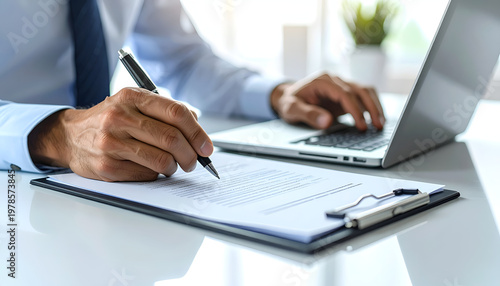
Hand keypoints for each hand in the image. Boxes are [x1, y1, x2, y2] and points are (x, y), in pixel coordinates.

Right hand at [28, 88, 213, 181]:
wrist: (70, 136)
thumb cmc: (111, 120)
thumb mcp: (133, 104)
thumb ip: (165, 111)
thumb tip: (197, 127)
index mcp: (132, 97)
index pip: (176, 113)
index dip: (197, 133)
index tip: (207, 147)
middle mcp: (120, 117)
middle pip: (172, 139)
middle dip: (191, 155)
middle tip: (194, 162)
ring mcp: (111, 142)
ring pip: (162, 160)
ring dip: (175, 167)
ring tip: (173, 166)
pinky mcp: (106, 166)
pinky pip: (147, 175)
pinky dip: (156, 175)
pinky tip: (151, 169)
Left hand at [271, 73, 384, 130]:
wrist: (287, 97)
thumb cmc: (289, 102)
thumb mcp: (292, 109)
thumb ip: (308, 115)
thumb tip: (327, 122)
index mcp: (323, 80)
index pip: (345, 94)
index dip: (355, 110)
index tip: (361, 125)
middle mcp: (335, 80)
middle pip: (360, 90)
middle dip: (371, 108)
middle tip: (378, 126)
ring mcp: (342, 85)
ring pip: (366, 91)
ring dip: (375, 107)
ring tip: (381, 124)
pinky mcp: (346, 93)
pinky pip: (363, 97)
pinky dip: (372, 107)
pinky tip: (377, 120)